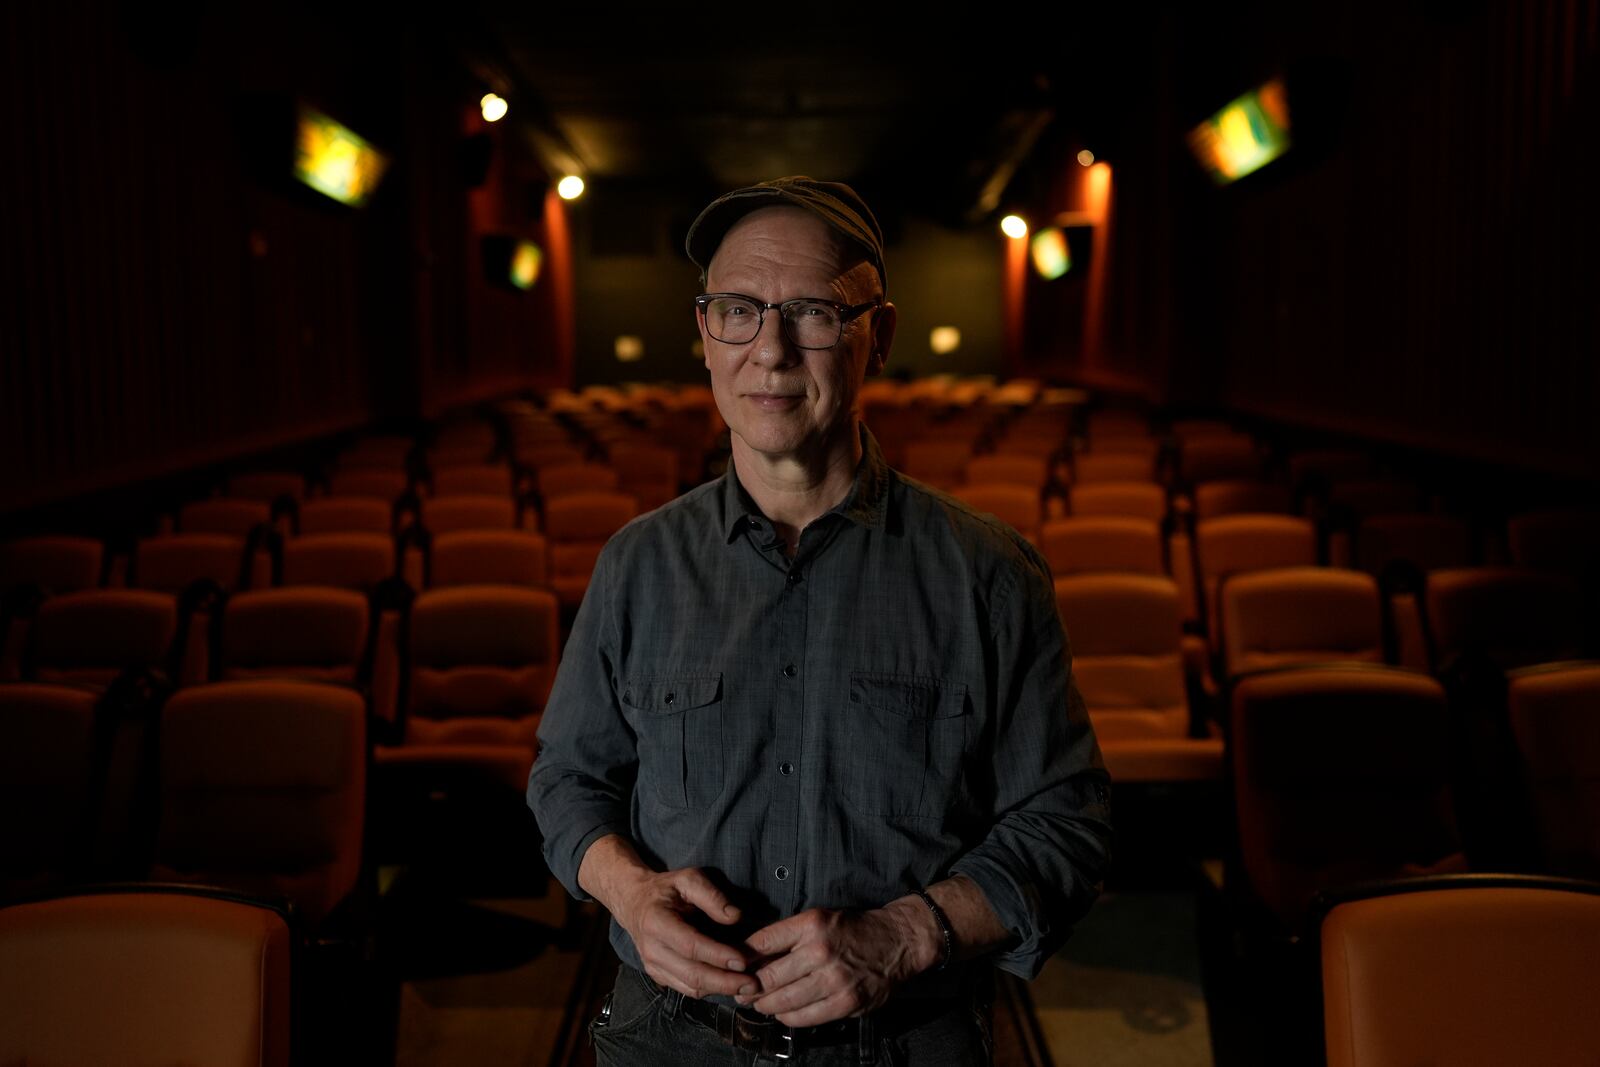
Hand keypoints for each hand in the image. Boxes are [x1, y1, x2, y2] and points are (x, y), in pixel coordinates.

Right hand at [611, 867, 756, 1000]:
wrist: (634, 902)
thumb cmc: (666, 889)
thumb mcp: (688, 879)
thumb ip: (712, 896)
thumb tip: (735, 917)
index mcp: (657, 922)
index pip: (691, 945)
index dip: (717, 955)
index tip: (743, 961)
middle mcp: (652, 949)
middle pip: (692, 974)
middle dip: (724, 982)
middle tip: (753, 983)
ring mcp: (653, 966)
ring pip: (690, 987)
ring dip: (720, 990)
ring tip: (747, 987)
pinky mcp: (658, 975)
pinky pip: (686, 989)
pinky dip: (709, 990)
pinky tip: (728, 985)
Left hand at [737, 899, 937, 1025]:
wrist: (896, 941)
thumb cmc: (852, 930)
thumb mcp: (818, 919)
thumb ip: (786, 937)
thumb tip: (750, 957)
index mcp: (810, 925)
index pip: (762, 944)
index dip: (741, 960)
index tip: (732, 969)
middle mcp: (820, 951)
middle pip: (768, 978)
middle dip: (749, 989)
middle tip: (741, 993)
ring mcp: (834, 979)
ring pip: (783, 1002)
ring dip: (766, 1006)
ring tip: (761, 1004)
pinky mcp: (846, 1002)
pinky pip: (805, 1017)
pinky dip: (788, 1018)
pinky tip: (785, 1013)